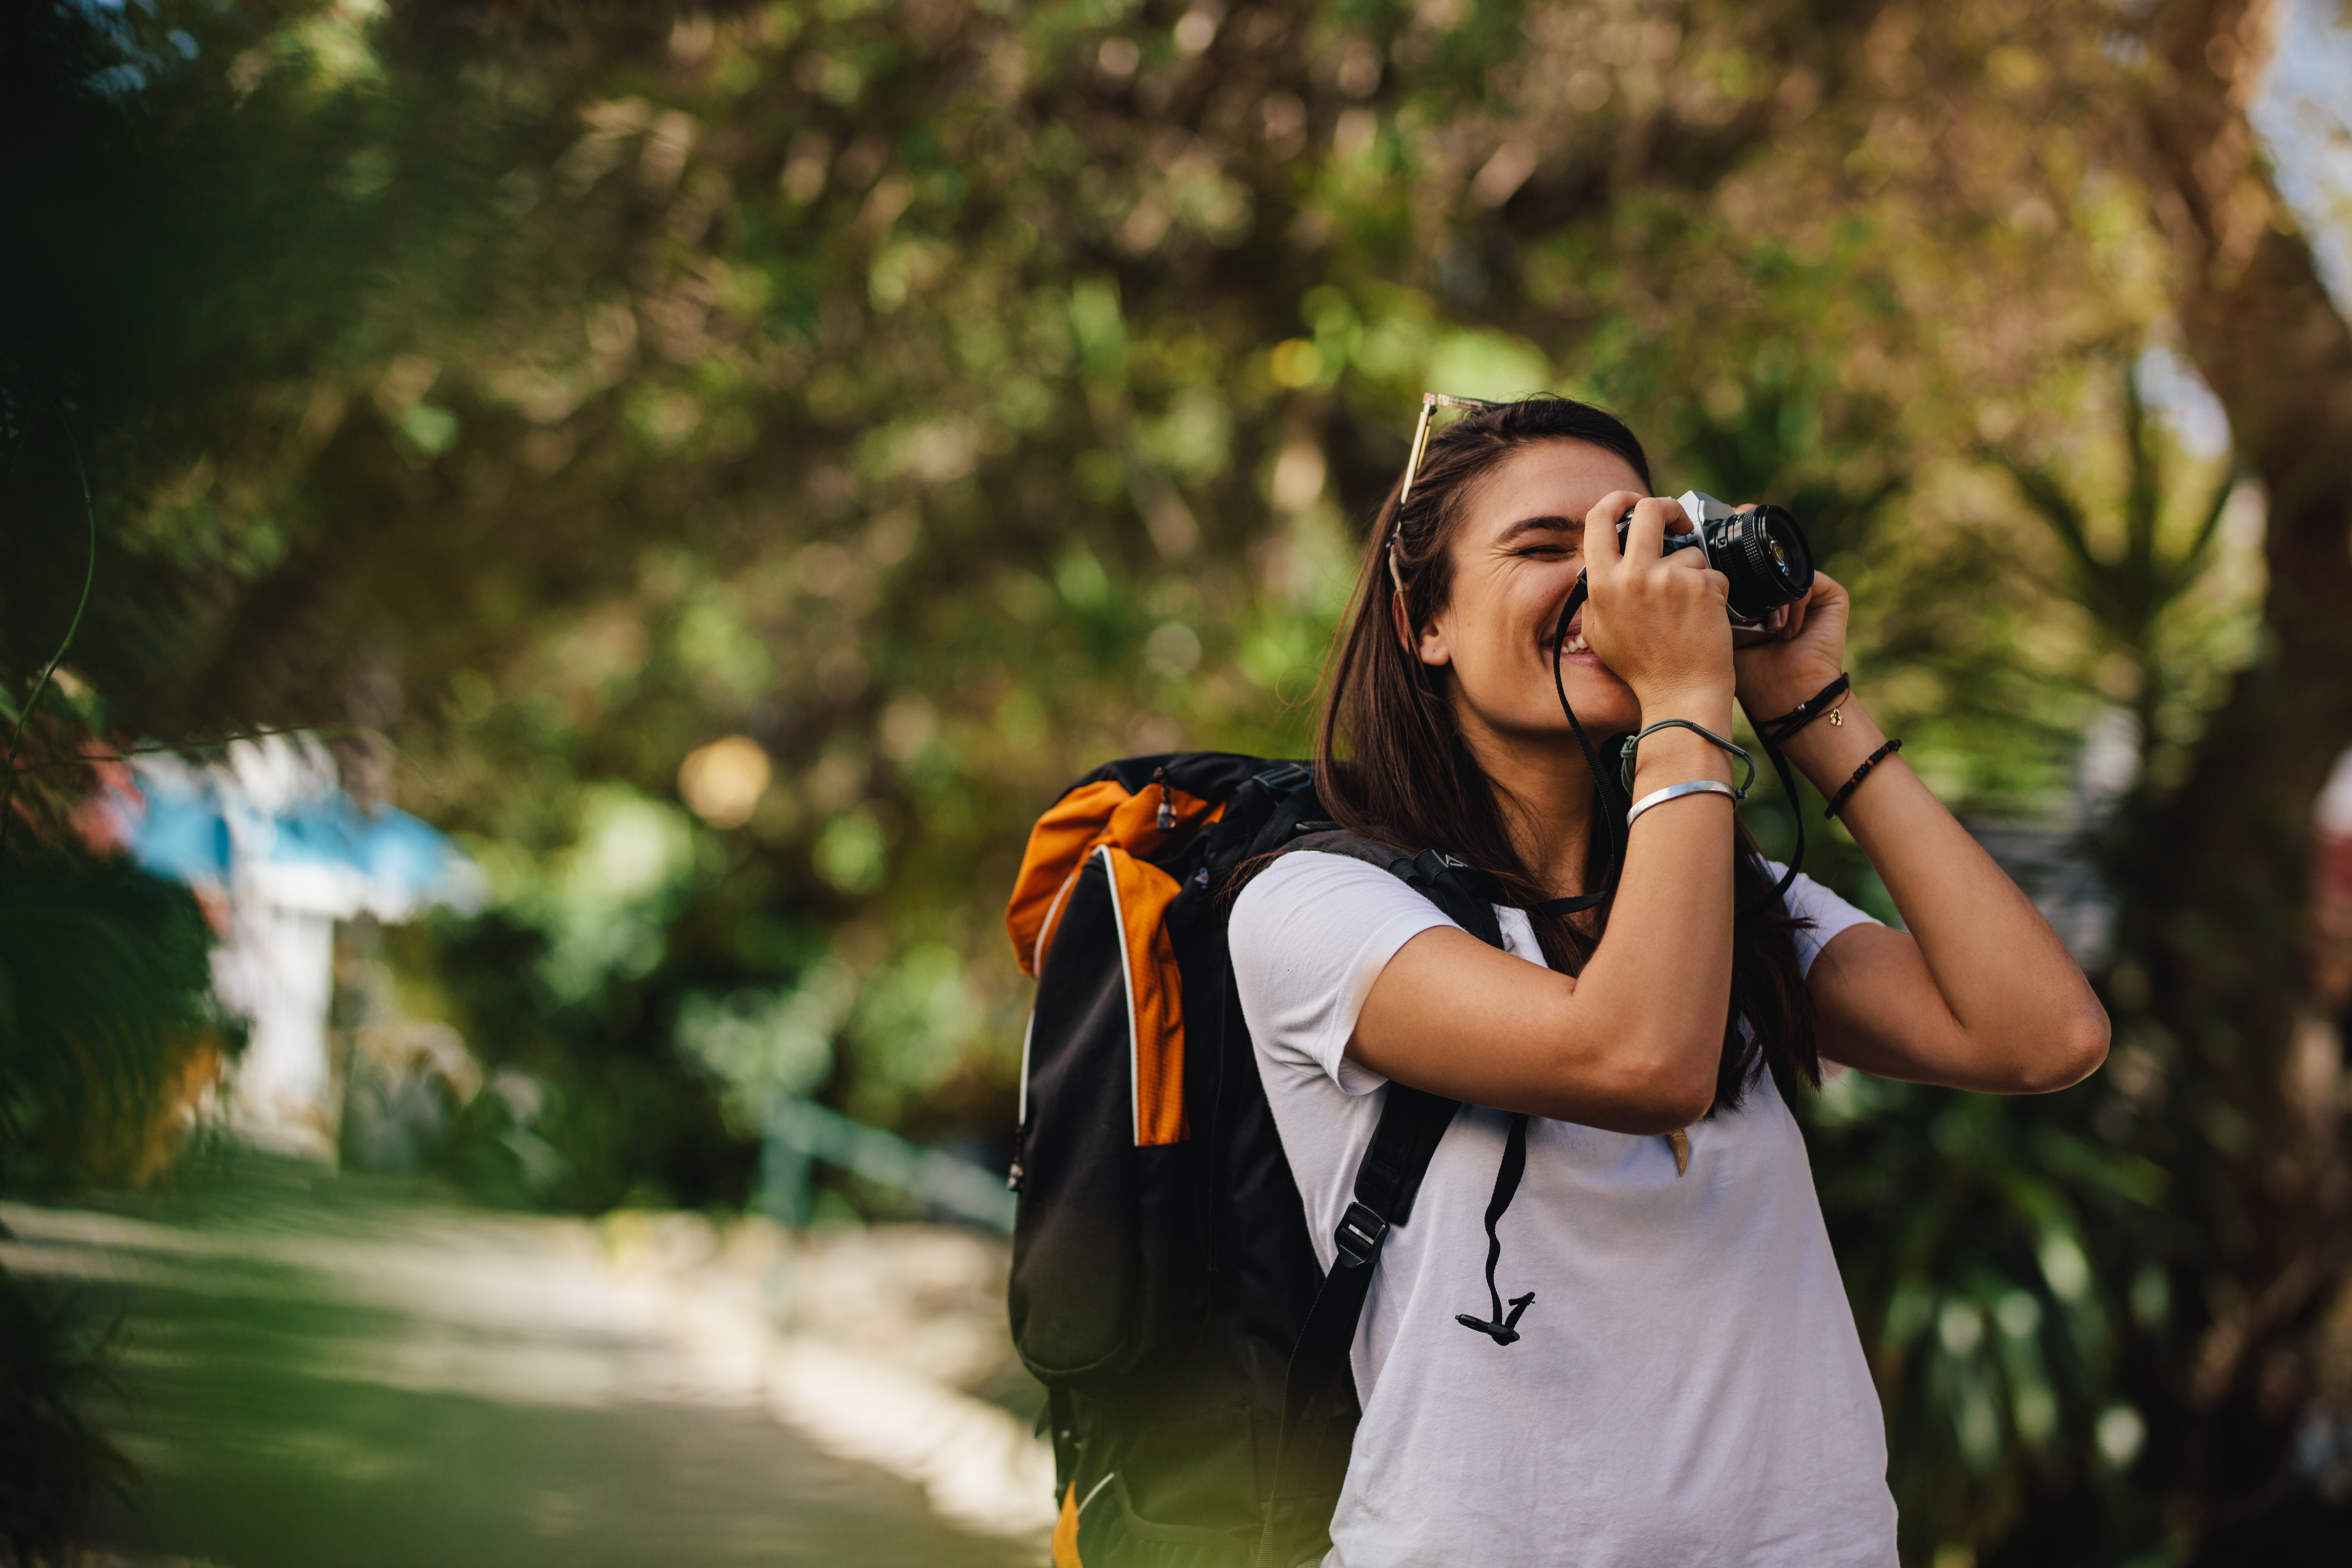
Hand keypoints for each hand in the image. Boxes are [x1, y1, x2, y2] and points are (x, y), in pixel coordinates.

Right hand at [1582, 491, 1734, 709]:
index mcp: (1601, 583)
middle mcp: (1631, 575)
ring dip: (1695, 572)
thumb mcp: (1600, 630)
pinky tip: (1706, 619)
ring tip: (1691, 609)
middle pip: (1650, 510)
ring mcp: (1668, 579)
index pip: (1599, 517)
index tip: (1633, 502)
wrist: (1679, 696)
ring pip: (1690, 550)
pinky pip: (1712, 573)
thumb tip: (1604, 561)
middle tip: (1680, 523)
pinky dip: (1714, 592)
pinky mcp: (1701, 587)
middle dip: (1669, 509)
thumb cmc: (1641, 668)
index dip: (1618, 499)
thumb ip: (1598, 593)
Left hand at [1734, 569, 1849, 725]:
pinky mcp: (1834, 599)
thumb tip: (1706, 583)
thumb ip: (1719, 608)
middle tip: (1751, 621)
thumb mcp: (1726, 635)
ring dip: (1774, 600)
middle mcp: (1790, 601)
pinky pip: (1808, 580)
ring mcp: (1814, 599)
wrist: (1786, 696)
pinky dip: (1795, 601)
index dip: (1736, 586)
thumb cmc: (1754, 675)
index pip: (1752, 579)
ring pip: (1787, 577)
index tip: (1728, 607)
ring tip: (1772, 631)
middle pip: (1769, 575)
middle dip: (1755, 590)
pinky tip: (1788, 630)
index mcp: (1767, 607)